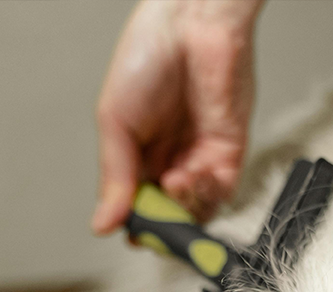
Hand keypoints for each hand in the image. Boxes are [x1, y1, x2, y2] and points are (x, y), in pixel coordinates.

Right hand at [92, 0, 262, 233]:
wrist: (191, 22)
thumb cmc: (147, 56)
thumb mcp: (115, 121)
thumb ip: (114, 176)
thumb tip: (103, 225)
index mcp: (137, 156)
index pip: (137, 208)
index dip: (136, 224)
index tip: (132, 229)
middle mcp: (169, 162)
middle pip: (169, 217)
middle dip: (163, 224)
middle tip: (156, 217)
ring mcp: (200, 160)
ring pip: (196, 213)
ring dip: (185, 209)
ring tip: (173, 181)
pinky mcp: (229, 155)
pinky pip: (221, 194)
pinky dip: (205, 194)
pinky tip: (190, 174)